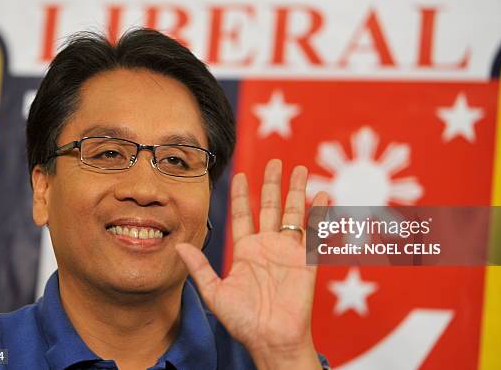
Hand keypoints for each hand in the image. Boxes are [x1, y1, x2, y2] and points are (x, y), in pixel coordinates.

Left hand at [176, 159, 327, 369]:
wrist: (271, 339)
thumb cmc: (243, 321)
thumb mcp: (214, 292)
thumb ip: (199, 267)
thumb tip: (178, 247)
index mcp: (247, 251)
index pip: (244, 215)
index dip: (243, 195)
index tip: (241, 175)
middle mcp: (268, 246)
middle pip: (271, 207)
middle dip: (273, 184)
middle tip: (275, 162)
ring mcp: (288, 251)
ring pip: (294, 214)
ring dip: (297, 192)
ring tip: (301, 170)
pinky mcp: (306, 259)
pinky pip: (313, 232)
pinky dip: (319, 213)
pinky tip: (322, 194)